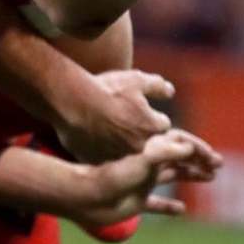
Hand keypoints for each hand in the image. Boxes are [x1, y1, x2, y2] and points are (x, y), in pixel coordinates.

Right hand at [52, 68, 172, 162]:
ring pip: (130, 156)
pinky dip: (107, 154)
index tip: (142, 112)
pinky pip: (109, 162)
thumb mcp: (137, 80)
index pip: (163, 125)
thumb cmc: (107, 90)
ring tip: (113, 133)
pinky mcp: (100, 163)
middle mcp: (140, 148)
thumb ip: (158, 86)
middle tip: (129, 123)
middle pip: (150, 145)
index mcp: (153, 128)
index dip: (152, 116)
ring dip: (127, 147)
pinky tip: (98, 141)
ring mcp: (120, 159)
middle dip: (144, 136)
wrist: (73, 104)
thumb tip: (170, 91)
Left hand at [68, 129, 222, 231]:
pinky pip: (156, 203)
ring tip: (210, 178)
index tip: (215, 159)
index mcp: (151, 151)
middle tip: (218, 167)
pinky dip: (169, 205)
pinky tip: (182, 209)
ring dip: (191, 176)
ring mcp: (142, 182)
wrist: (85, 194)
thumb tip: (189, 146)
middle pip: (179, 159)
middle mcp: (148, 164)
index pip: (181, 145)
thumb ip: (166, 152)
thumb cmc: (112, 173)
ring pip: (172, 176)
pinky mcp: (135, 202)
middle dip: (199, 161)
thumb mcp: (143, 159)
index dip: (199, 151)